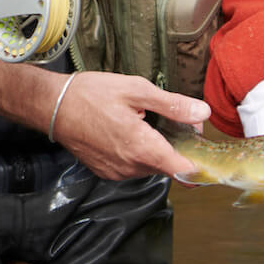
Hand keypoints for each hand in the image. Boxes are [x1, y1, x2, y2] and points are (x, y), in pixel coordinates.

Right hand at [0, 62, 207, 181]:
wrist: (52, 106)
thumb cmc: (91, 95)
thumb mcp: (136, 90)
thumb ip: (172, 105)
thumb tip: (202, 114)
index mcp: (142, 148)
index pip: (184, 171)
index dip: (202, 166)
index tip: (211, 156)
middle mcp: (131, 167)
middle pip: (169, 165)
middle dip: (178, 146)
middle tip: (174, 117)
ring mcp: (118, 172)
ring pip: (152, 166)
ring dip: (157, 149)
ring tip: (146, 121)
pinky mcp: (107, 172)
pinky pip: (134, 166)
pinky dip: (139, 152)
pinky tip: (129, 131)